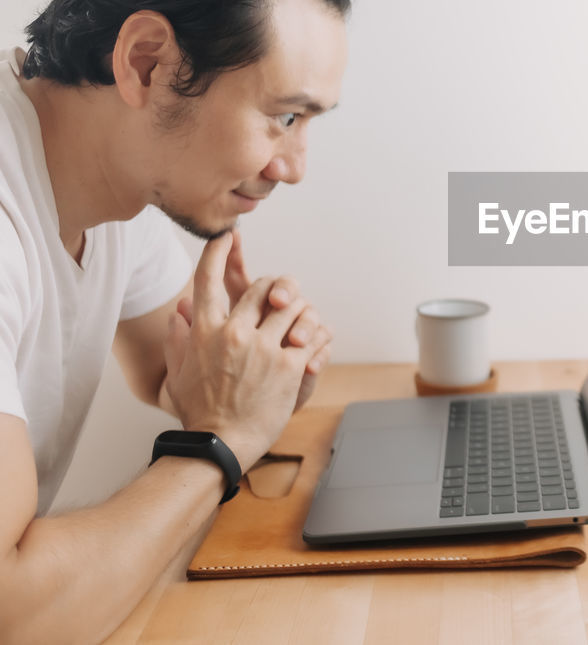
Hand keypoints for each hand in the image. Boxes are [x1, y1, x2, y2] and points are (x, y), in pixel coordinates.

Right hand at [175, 229, 332, 411]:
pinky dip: (315, 336)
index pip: (207, 279)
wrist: (221, 444)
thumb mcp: (179, 373)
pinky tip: (312, 345)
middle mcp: (233, 333)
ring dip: (299, 311)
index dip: (216, 251)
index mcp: (204, 331)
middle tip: (279, 299)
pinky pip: (311, 335)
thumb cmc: (199, 412)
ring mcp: (263, 348)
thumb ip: (178, 338)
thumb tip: (178, 310)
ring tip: (298, 323)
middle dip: (274, 289)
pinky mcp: (289, 366)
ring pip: (292, 306)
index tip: (226, 235)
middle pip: (261, 287)